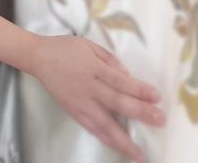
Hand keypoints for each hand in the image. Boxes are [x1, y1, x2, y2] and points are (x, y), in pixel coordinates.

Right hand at [29, 34, 165, 162]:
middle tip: (160, 120)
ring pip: (104, 123)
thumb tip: (127, 74)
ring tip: (139, 153)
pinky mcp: (73, 110)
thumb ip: (109, 58)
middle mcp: (89, 86)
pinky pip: (91, 127)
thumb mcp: (88, 45)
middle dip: (140, 112)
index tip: (157, 97)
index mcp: (93, 67)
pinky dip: (105, 138)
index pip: (121, 80)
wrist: (38, 57)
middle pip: (117, 102)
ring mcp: (80, 101)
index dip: (139, 89)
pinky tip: (117, 146)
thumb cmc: (65, 48)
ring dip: (123, 139)